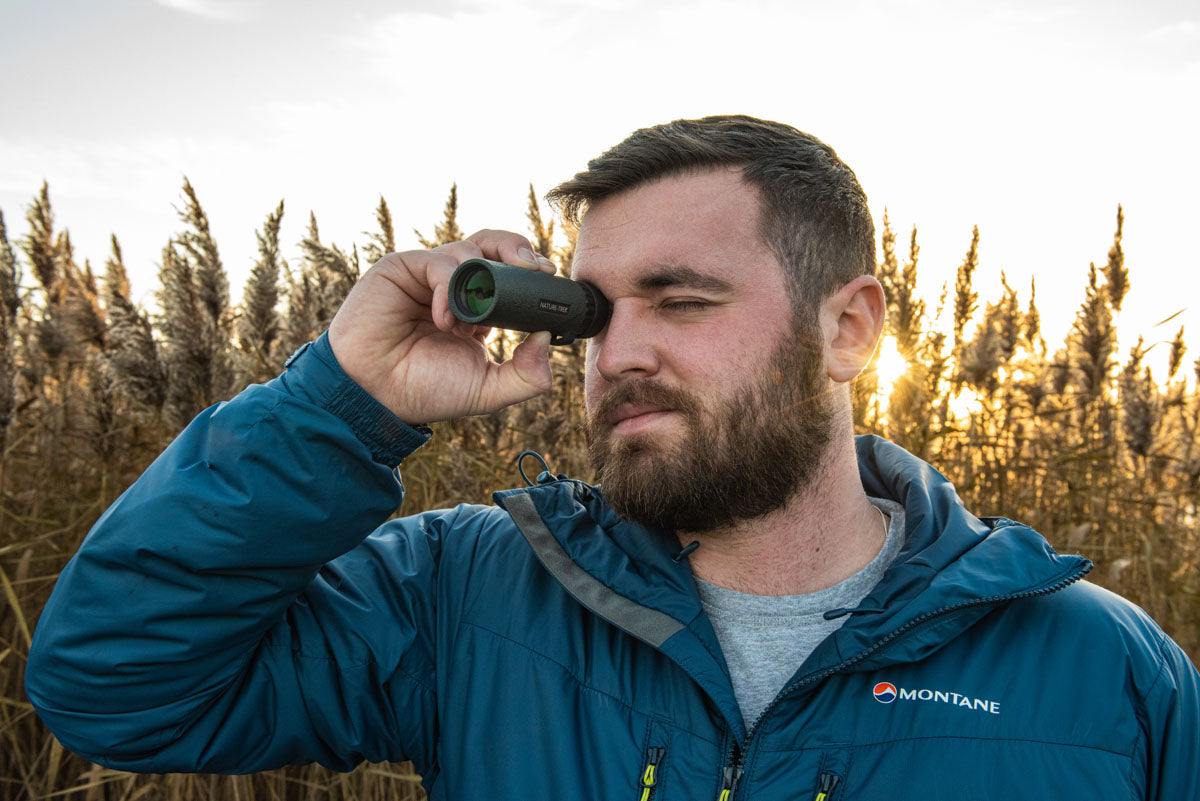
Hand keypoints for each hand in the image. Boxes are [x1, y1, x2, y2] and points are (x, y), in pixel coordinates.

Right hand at [327, 230, 556, 423]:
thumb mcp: (487, 391)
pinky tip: (444, 319)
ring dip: (481, 277)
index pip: (510, 276)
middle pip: (494, 247)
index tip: (550, 279)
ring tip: (475, 316)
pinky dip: (448, 287)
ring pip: (469, 248)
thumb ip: (526, 374)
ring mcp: (429, 276)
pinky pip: (438, 262)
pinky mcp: (402, 268)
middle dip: (518, 250)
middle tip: (536, 268)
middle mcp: (455, 288)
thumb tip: (546, 338)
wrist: (374, 394)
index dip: (530, 272)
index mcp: (478, 311)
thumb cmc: (424, 390)